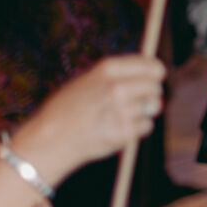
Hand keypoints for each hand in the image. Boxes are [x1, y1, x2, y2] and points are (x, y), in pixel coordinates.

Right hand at [14, 55, 166, 184]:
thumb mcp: (86, 81)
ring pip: (152, 107)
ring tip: (122, 116)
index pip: (151, 66)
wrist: (50, 140)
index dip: (156, 73)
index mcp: (107, 70)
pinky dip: (138, 128)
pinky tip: (121, 128)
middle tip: (140, 101)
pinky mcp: (123, 133)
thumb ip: (116, 76)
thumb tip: (150, 72)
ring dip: (143, 112)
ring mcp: (120, 111)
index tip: (157, 77)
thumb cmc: (66, 110)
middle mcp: (116, 88)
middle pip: (155, 87)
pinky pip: (146, 126)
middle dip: (151, 94)